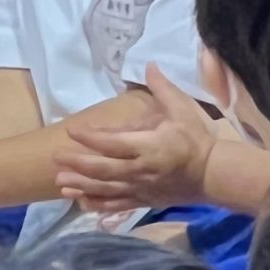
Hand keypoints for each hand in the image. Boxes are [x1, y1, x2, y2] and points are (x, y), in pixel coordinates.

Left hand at [53, 68, 216, 214]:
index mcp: (148, 146)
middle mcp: (139, 170)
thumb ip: (163, 88)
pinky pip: (116, 205)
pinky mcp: (143, 201)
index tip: (72, 130)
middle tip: (56, 158)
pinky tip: (82, 203)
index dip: (91, 137)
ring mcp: (140, 188)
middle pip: (103, 169)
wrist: (213, 174)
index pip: (113, 143)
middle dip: (78, 164)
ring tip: (60, 183)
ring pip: (105, 189)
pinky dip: (98, 205)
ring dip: (82, 186)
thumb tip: (148, 64)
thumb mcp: (183, 110)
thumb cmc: (196, 139)